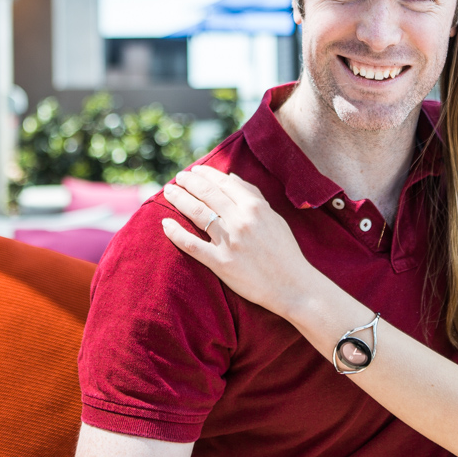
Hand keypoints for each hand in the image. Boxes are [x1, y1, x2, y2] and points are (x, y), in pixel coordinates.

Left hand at [161, 165, 315, 317]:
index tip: (195, 171)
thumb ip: (254, 196)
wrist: (292, 286)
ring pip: (197, 213)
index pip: (224, 183)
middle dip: (189, 182)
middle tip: (178, 177)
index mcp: (256, 207)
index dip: (206, 174)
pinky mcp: (221, 263)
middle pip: (207, 194)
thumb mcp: (274, 218)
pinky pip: (192, 245)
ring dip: (179, 199)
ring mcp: (230, 242)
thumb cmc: (285, 251)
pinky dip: (176, 233)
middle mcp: (241, 220)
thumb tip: (231, 177)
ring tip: (169, 191)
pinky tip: (165, 223)